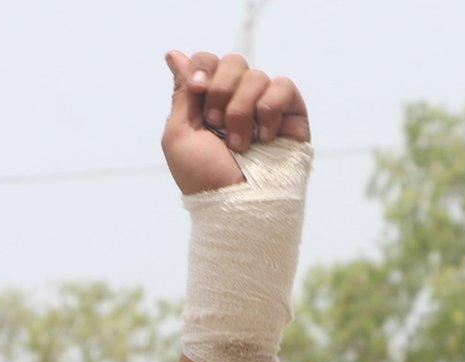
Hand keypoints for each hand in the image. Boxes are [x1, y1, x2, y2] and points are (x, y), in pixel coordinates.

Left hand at [162, 50, 309, 195]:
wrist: (237, 204)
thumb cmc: (205, 178)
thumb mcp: (179, 135)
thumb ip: (181, 92)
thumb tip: (173, 53)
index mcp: (208, 102)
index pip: (207, 60)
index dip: (202, 68)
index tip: (196, 90)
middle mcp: (237, 99)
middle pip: (232, 60)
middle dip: (220, 90)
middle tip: (216, 123)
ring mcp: (265, 105)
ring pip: (256, 76)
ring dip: (241, 111)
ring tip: (240, 145)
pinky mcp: (291, 113)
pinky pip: (283, 86)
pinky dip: (269, 111)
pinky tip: (265, 138)